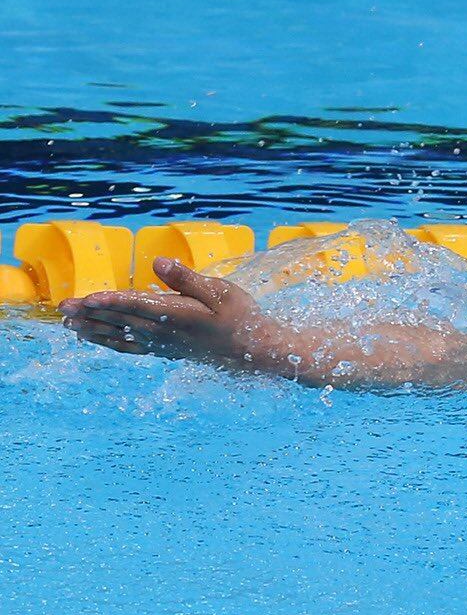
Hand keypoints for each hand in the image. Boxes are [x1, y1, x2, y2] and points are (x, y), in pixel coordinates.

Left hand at [58, 257, 278, 366]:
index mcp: (176, 314)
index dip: (108, 302)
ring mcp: (164, 344)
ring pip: (121, 336)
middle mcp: (164, 332)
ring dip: (94, 330)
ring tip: (70, 326)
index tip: (85, 299)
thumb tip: (157, 263)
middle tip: (63, 309)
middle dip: (90, 315)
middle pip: (120, 321)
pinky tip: (99, 340)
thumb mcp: (220, 291)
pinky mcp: (167, 351)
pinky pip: (131, 348)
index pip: (135, 306)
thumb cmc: (240, 317)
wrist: (255, 350)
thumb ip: (186, 278)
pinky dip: (111, 343)